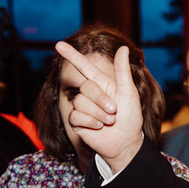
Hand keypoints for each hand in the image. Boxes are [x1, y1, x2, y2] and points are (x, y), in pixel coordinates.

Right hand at [54, 42, 142, 171]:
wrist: (126, 142)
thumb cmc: (130, 118)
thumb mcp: (129, 93)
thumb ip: (123, 71)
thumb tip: (124, 48)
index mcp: (102, 84)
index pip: (84, 67)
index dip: (72, 55)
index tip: (58, 44)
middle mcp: (90, 94)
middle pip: (86, 87)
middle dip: (101, 99)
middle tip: (114, 111)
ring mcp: (82, 108)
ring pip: (80, 102)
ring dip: (98, 113)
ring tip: (109, 121)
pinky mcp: (77, 122)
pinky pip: (76, 116)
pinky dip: (91, 122)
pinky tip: (99, 128)